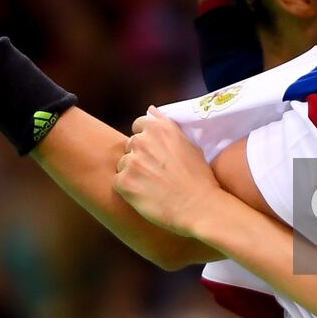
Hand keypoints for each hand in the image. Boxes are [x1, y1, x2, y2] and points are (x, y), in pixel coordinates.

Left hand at [114, 109, 222, 237]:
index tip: (155, 152)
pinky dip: (127, 189)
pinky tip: (145, 195)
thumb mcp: (189, 143)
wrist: (198, 206)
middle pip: (130, 145)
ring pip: (123, 164)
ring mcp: (131, 161)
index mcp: (158, 128)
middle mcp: (142, 141)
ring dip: (133, 173)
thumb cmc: (198, 177)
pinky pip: (118, 182)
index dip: (146, 138)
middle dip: (140, 157)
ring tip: (153, 186)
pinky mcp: (123, 182)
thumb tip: (150, 110)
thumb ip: (165, 125)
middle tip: (157, 173)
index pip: (139, 124)